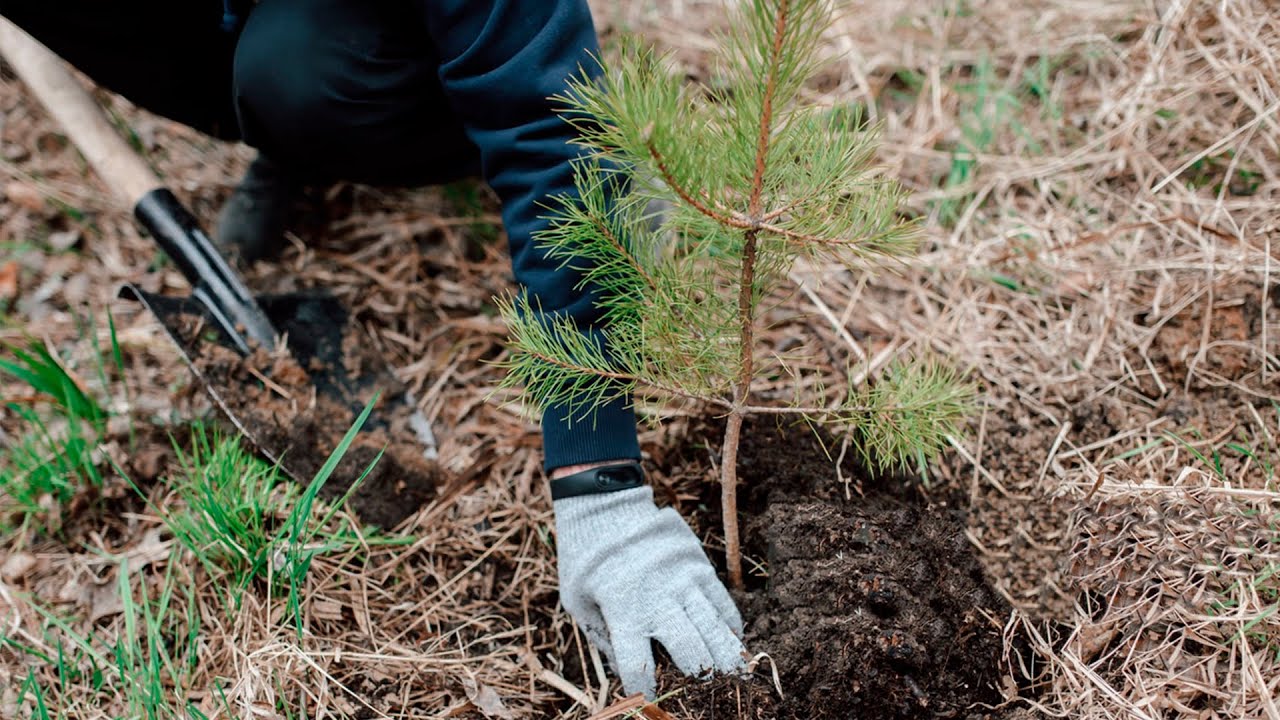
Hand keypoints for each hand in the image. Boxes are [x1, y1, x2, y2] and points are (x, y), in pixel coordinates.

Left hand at [553, 485, 746, 698]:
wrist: (605, 505)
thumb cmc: (585, 559)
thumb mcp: (577, 602)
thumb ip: (603, 639)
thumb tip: (628, 673)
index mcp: (623, 610)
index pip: (639, 667)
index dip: (644, 691)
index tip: (646, 699)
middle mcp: (659, 598)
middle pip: (693, 654)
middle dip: (700, 679)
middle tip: (703, 688)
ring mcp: (684, 581)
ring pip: (717, 631)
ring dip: (727, 659)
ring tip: (735, 677)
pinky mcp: (699, 566)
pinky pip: (724, 605)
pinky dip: (730, 627)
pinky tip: (731, 640)